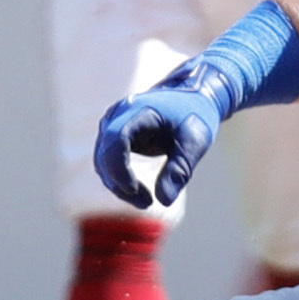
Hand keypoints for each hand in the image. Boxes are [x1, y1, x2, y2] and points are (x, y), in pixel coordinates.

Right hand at [93, 78, 221, 210]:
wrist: (191, 96)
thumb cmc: (194, 115)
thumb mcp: (195, 142)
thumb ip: (180, 169)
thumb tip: (164, 200)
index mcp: (138, 110)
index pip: (116, 139)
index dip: (119, 168)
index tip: (135, 191)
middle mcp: (118, 115)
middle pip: (106, 153)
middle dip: (121, 184)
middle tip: (147, 202)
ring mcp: (113, 124)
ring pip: (103, 161)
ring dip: (119, 185)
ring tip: (146, 200)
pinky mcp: (114, 135)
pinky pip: (107, 161)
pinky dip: (119, 179)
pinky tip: (138, 191)